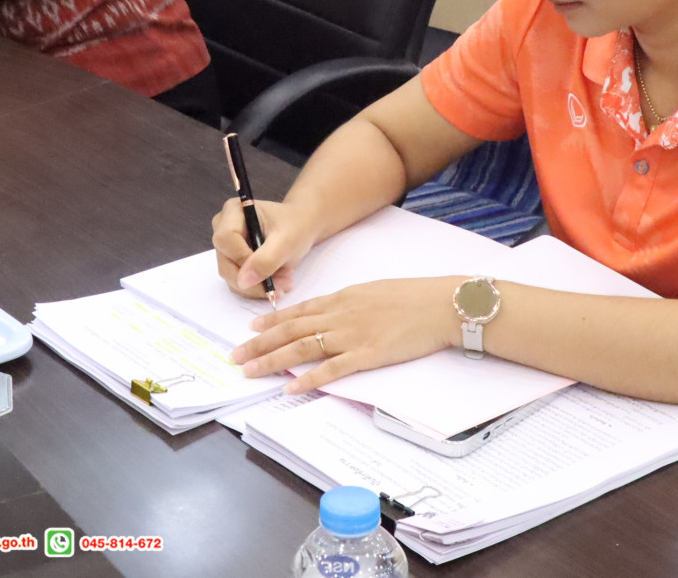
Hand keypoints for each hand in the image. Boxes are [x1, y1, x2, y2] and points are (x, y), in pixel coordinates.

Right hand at [212, 197, 321, 299]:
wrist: (301, 228)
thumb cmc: (295, 227)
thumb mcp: (286, 241)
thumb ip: (266, 259)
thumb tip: (243, 282)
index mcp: (233, 211)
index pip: (226, 239)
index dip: (243, 259)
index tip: (270, 271)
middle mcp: (222, 228)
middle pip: (226, 262)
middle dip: (255, 279)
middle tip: (284, 284)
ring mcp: (225, 247)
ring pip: (232, 277)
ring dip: (258, 286)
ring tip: (285, 281)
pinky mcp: (231, 262)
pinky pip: (238, 282)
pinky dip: (257, 288)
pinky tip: (277, 282)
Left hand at [231, 276, 462, 393]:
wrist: (441, 304)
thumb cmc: (414, 297)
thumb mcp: (375, 291)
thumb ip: (351, 303)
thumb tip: (334, 313)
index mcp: (343, 298)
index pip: (298, 312)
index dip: (271, 322)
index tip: (250, 330)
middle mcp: (341, 314)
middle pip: (291, 330)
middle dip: (260, 344)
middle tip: (236, 355)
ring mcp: (352, 335)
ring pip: (303, 348)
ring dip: (273, 361)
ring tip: (251, 371)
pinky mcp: (368, 354)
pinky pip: (332, 368)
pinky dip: (309, 379)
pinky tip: (291, 387)